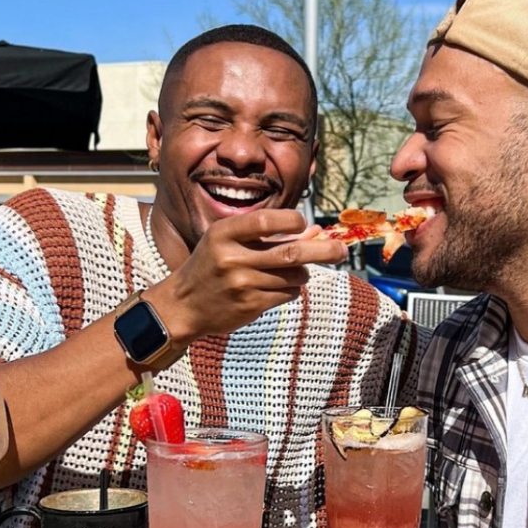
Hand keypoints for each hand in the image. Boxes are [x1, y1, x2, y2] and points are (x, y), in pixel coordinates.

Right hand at [147, 210, 346, 343]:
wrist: (184, 305)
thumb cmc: (213, 265)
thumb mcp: (231, 241)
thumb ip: (270, 235)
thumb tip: (316, 231)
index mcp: (223, 233)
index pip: (267, 221)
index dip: (293, 221)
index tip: (305, 224)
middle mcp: (231, 258)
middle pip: (291, 252)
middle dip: (324, 251)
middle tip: (342, 250)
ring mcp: (241, 284)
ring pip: (294, 276)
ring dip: (302, 273)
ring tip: (291, 271)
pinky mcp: (250, 306)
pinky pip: (288, 294)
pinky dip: (292, 289)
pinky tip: (277, 287)